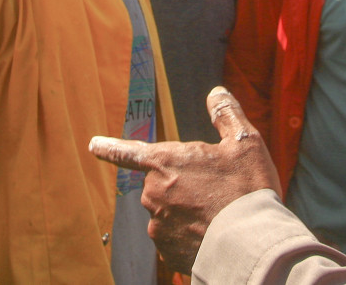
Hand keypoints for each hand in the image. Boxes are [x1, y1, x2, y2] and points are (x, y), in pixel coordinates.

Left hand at [90, 87, 279, 272]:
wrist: (252, 246)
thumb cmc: (248, 190)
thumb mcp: (244, 143)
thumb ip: (226, 115)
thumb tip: (216, 93)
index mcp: (167, 162)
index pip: (130, 152)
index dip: (111, 148)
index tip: (94, 145)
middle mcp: (154, 193)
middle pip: (164, 184)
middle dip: (183, 185)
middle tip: (215, 191)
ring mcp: (159, 225)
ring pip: (170, 212)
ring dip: (188, 212)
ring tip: (219, 215)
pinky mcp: (168, 253)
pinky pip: (177, 239)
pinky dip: (191, 236)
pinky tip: (213, 235)